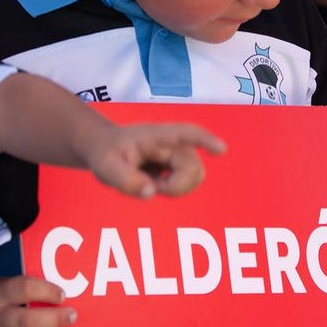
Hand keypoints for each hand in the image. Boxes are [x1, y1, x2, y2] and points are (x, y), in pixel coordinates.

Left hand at [85, 123, 226, 198]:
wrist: (105, 149)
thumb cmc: (105, 154)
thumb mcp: (105, 168)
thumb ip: (125, 181)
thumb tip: (151, 192)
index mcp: (156, 136)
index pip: (185, 133)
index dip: (205, 140)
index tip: (222, 149)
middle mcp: (173, 143)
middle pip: (193, 168)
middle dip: (176, 187)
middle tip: (149, 188)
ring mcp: (178, 154)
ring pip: (195, 177)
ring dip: (175, 189)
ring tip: (149, 184)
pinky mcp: (179, 165)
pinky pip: (188, 183)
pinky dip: (172, 190)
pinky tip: (154, 184)